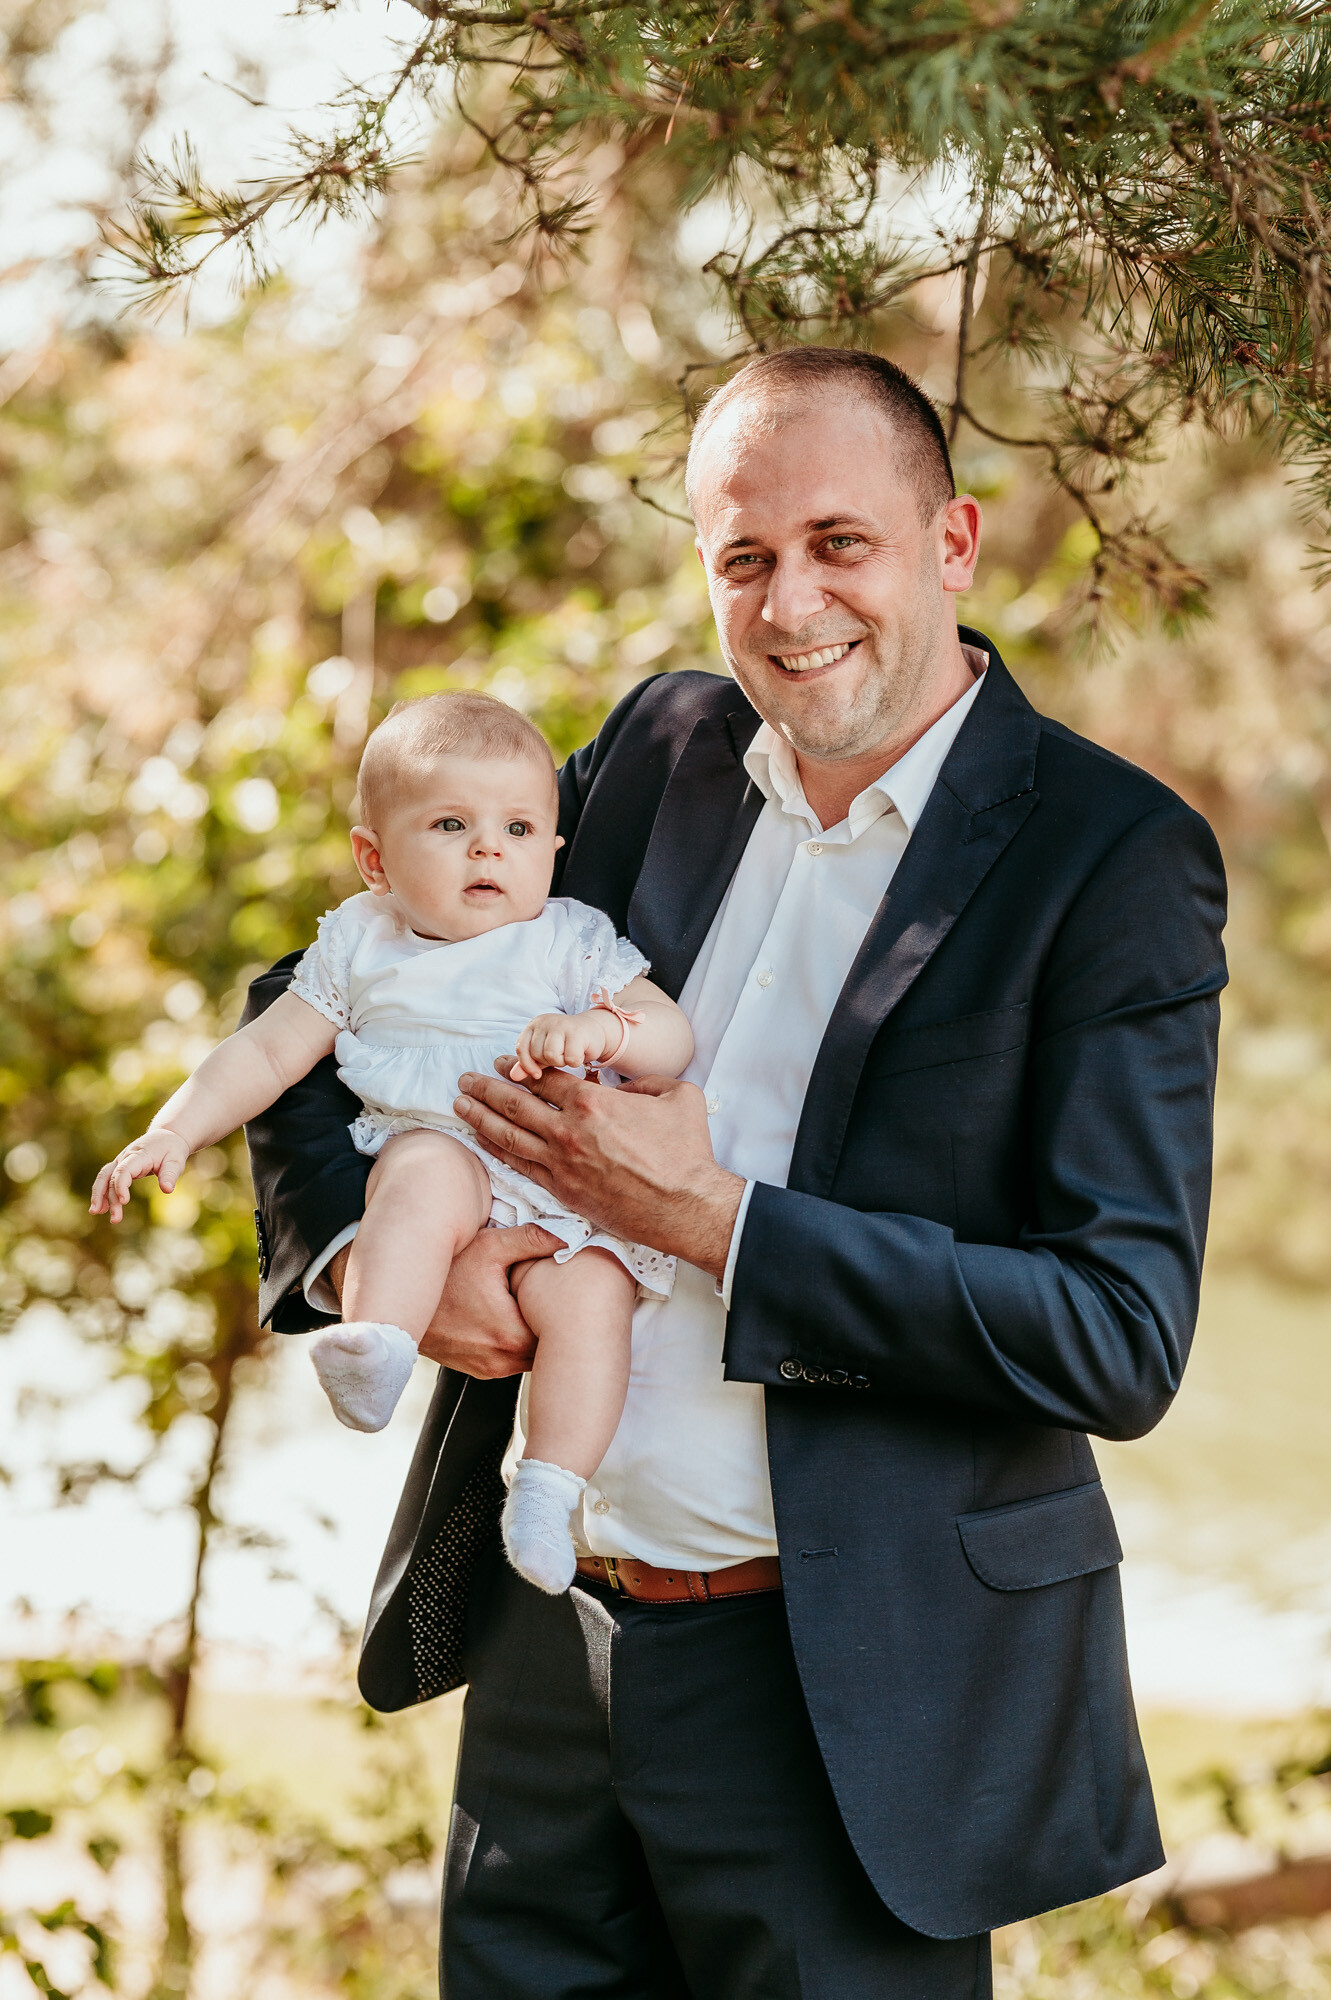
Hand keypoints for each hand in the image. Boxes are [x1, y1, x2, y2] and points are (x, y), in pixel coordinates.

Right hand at [90, 1128, 189, 1222]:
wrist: (166, 1136)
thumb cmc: (172, 1149)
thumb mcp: (176, 1161)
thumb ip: (170, 1175)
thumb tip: (167, 1190)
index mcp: (139, 1155)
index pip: (124, 1170)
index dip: (121, 1185)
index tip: (124, 1201)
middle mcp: (125, 1157)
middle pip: (110, 1176)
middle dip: (108, 1196)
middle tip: (114, 1218)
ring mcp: (120, 1161)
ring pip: (104, 1177)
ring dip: (99, 1195)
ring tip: (96, 1212)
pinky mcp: (120, 1166)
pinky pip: (107, 1179)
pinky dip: (103, 1192)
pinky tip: (101, 1208)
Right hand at [328, 1222, 560, 1377]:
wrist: (397, 1299)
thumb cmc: (444, 1271)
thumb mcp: (488, 1247)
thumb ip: (531, 1239)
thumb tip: (571, 1232)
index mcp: (510, 1336)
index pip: (561, 1336)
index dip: (569, 1314)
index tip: (575, 1296)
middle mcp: (500, 1361)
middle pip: (547, 1349)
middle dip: (555, 1326)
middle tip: (563, 1300)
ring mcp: (486, 1369)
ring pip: (528, 1357)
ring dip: (535, 1336)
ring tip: (539, 1308)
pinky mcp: (475, 1369)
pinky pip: (508, 1360)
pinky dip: (515, 1343)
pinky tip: (515, 1318)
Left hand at [453, 1066, 744, 1278]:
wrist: (686, 1206)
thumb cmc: (687, 1152)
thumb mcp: (677, 1095)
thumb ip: (644, 1082)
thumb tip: (624, 1085)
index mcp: (594, 1101)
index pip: (546, 1077)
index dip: (521, 1067)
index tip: (503, 1062)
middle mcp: (569, 1130)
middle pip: (515, 1103)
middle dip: (486, 1088)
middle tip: (466, 1079)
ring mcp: (561, 1163)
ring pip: (509, 1135)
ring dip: (480, 1116)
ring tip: (460, 1104)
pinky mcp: (562, 1191)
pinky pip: (520, 1166)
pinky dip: (497, 1150)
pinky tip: (483, 1140)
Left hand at [509, 1009, 618, 1081]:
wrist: (594, 1031)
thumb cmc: (566, 1043)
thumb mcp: (544, 1053)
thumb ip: (529, 1063)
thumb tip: (513, 1077)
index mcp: (534, 1025)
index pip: (522, 1048)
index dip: (527, 1065)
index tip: (537, 1074)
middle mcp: (545, 1021)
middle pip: (537, 1054)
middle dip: (550, 1062)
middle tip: (561, 1055)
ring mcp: (561, 1024)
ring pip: (551, 1056)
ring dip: (562, 1062)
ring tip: (569, 1054)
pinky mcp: (577, 1031)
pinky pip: (570, 1058)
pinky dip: (576, 1061)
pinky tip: (580, 1053)